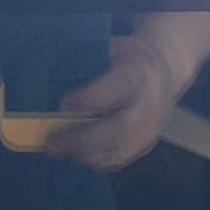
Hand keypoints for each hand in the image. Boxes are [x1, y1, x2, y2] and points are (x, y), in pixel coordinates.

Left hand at [44, 35, 182, 172]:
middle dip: (82, 139)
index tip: (63, 105)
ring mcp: (150, 129)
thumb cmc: (127, 59)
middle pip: (118, 128)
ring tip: (58, 150)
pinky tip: (77, 155)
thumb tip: (44, 77)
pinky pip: (121, 160)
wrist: (164, 72)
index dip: (91, 99)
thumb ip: (86, 63)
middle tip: (52, 144)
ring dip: (85, 155)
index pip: (117, 88)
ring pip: (119, 150)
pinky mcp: (146, 145)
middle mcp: (149, 104)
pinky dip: (96, 162)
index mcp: (137, 74)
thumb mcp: (110, 48)